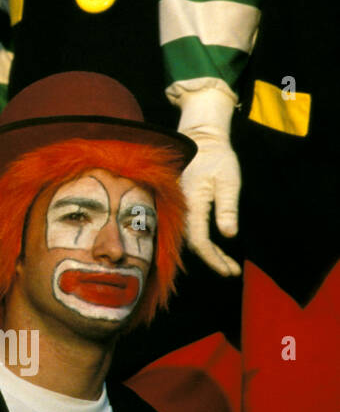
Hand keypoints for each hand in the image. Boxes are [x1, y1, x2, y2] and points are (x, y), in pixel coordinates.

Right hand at [178, 88, 240, 276]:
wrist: (201, 140)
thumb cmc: (218, 159)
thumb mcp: (229, 181)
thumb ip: (227, 209)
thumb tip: (228, 235)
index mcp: (191, 204)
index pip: (199, 242)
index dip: (214, 259)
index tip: (230, 271)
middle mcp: (180, 208)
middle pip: (192, 244)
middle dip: (212, 260)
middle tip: (232, 270)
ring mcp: (178, 207)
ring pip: (189, 238)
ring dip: (207, 253)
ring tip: (226, 263)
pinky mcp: (180, 205)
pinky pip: (187, 229)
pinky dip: (201, 241)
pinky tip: (213, 247)